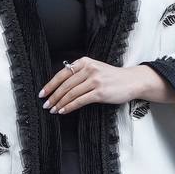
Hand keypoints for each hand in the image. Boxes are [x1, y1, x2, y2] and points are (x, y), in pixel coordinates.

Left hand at [39, 57, 166, 113]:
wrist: (131, 81)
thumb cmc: (112, 77)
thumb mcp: (95, 69)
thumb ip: (80, 73)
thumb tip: (61, 85)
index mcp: (85, 62)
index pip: (62, 74)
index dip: (50, 85)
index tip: (43, 93)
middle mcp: (89, 69)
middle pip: (65, 85)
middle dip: (53, 96)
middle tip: (46, 105)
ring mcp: (94, 80)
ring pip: (71, 93)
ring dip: (60, 103)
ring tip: (53, 110)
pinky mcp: (100, 92)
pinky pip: (80, 101)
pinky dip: (69, 107)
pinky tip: (63, 111)